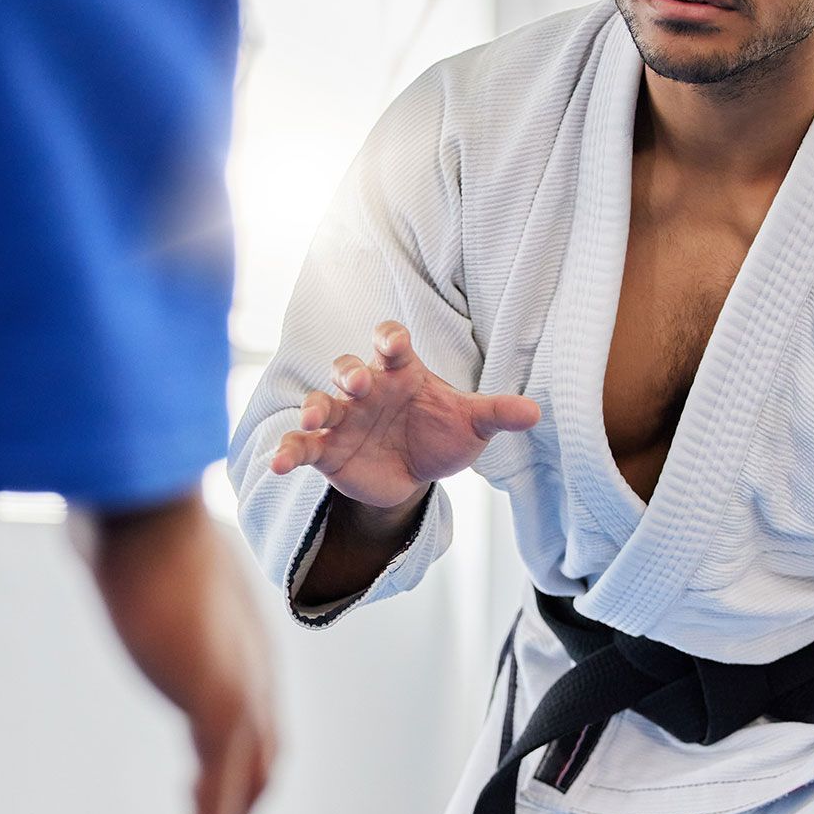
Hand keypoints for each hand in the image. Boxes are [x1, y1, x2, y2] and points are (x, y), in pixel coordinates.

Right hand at [73, 489, 279, 813]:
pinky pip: (220, 790)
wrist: (142, 499)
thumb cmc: (127, 509)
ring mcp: (243, 684)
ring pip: (246, 784)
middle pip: (262, 757)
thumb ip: (123, 558)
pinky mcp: (220, 703)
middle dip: (235, 810)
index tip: (200, 792)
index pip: (251, 713)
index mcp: (237, 633)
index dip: (235, 760)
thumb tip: (89, 534)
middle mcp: (253, 663)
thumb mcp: (132, 543)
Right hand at [269, 321, 539, 508]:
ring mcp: (343, 419)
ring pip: (320, 403)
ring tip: (314, 420)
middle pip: (348, 369)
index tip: (391, 344)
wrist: (414, 474)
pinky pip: (302, 446)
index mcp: (401, 373)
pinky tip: (278, 465)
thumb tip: (535, 412)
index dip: (387, 339)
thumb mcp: (471, 425)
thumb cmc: (440, 434)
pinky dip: (288, 452)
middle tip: (357, 385)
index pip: (389, 344)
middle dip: (350, 374)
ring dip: (315, 408)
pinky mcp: (326, 450)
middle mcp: (366, 390)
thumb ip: (496, 413)